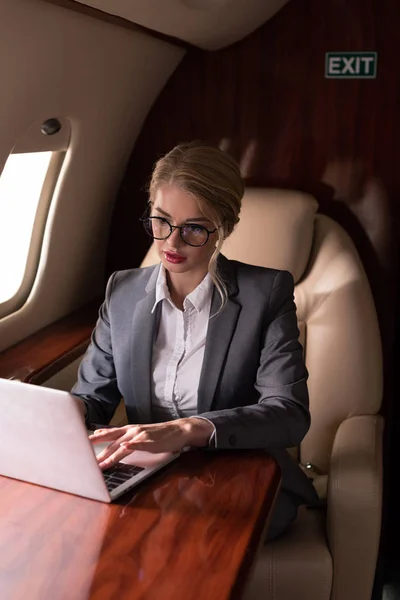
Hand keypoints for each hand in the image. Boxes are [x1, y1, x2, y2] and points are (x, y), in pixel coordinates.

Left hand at [89, 418, 213, 468]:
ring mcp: (141, 435)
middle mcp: (133, 430)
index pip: (108, 434)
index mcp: (129, 429)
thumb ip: (125, 437)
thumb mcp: (139, 434)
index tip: (81, 444)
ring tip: (101, 464)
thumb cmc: (159, 434)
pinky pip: (140, 443)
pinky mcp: (151, 441)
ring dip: (111, 455)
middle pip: (112, 441)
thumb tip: (110, 439)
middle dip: (98, 451)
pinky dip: (132, 445)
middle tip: (85, 459)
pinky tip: (125, 447)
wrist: (178, 430)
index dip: (95, 439)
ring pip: (123, 445)